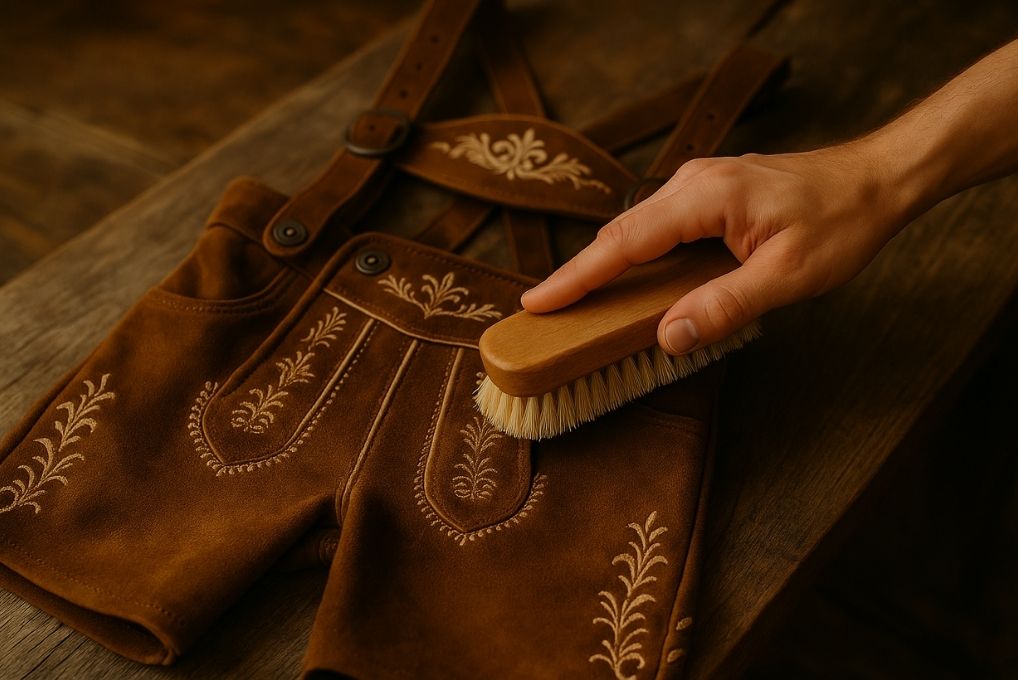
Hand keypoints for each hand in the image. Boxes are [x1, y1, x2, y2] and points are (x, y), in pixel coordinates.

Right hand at [521, 144, 911, 354]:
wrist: (875, 180)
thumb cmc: (839, 223)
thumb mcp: (788, 276)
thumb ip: (725, 307)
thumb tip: (667, 338)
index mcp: (704, 199)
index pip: (624, 243)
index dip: (577, 276)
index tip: (536, 303)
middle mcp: (692, 184)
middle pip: (620, 234)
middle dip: (579, 274)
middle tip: (544, 314)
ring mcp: (698, 185)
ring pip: (637, 230)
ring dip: (607, 266)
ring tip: (577, 304)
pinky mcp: (707, 195)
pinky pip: (657, 227)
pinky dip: (636, 256)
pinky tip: (632, 281)